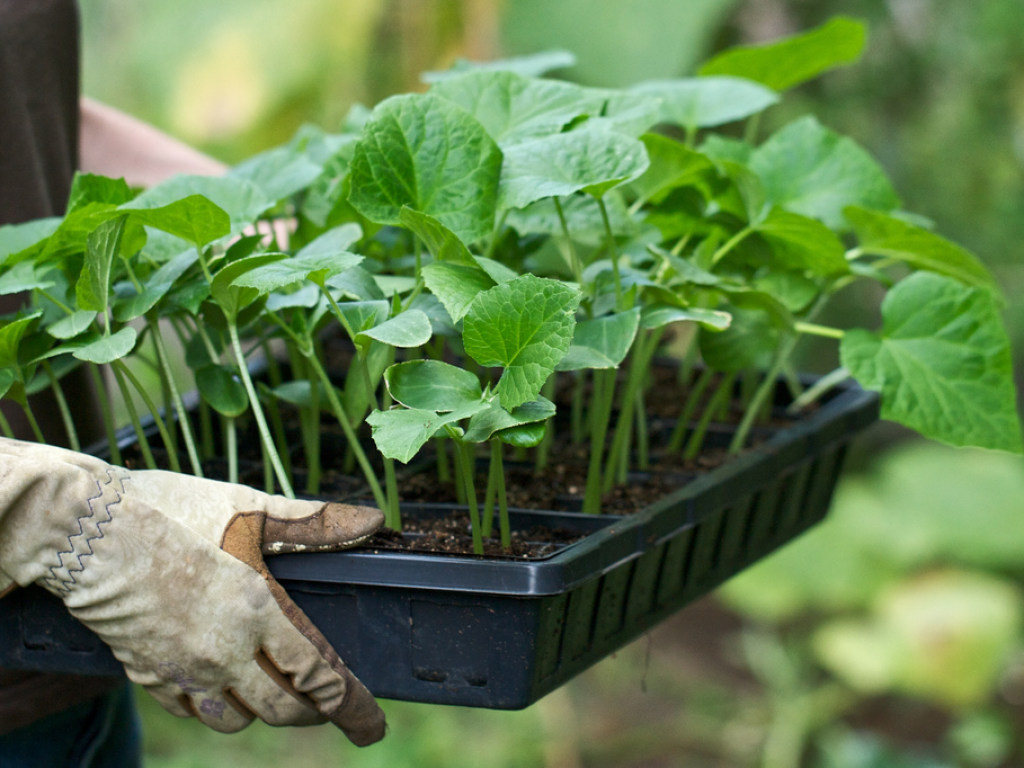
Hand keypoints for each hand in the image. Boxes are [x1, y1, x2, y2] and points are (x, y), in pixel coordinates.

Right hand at [0, 439, 385, 744]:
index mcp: (256, 611)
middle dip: (314, 716)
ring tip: (278, 697)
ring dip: (264, 712)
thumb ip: (314, 523)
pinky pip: (191, 712)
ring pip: (236, 720)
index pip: (317, 675)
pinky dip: (216, 709)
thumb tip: (373, 521)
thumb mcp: (250, 507)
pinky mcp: (147, 673)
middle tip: (331, 713)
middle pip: (282, 709)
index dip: (351, 705)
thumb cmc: (171, 510)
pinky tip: (223, 692)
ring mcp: (183, 669)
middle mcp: (224, 651)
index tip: (372, 727)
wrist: (86, 530)